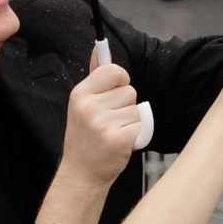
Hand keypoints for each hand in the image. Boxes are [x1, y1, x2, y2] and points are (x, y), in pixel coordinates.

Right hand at [57, 50, 141, 192]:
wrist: (82, 173)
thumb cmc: (85, 138)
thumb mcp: (82, 105)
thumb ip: (95, 77)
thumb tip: (99, 49)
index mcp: (80, 94)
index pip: (114, 71)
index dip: (121, 81)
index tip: (114, 94)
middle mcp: (89, 107)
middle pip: (130, 91)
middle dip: (126, 106)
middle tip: (110, 122)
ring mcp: (103, 124)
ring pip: (138, 109)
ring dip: (132, 122)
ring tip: (114, 132)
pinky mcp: (118, 139)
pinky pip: (142, 126)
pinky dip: (137, 136)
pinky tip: (121, 143)